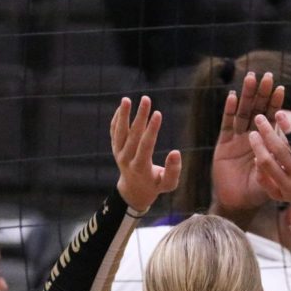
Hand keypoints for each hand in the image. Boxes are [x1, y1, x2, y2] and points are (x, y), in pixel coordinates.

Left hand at [111, 96, 181, 213]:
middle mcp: (126, 159)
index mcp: (140, 167)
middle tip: (146, 99)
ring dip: (123, 114)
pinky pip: (114, 131)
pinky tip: (123, 107)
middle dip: (140, 116)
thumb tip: (176, 152)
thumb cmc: (155, 185)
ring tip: (126, 99)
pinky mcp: (115, 148)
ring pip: (119, 131)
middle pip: (133, 134)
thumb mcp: (168, 184)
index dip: (152, 129)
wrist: (135, 191)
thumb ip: (173, 171)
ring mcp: (118, 153)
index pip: (146, 145)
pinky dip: (117, 119)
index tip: (158, 113)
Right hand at [211, 71, 284, 213]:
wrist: (237, 202)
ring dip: (247, 96)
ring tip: (251, 78)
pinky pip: (226, 124)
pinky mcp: (223, 144)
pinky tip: (232, 96)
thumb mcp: (275, 177)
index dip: (276, 104)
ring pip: (242, 112)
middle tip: (267, 76)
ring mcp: (236, 139)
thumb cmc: (257, 191)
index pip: (272, 119)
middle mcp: (251, 137)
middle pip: (257, 110)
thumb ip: (281, 163)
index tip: (282, 88)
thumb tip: (289, 150)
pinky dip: (229, 110)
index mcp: (265, 143)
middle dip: (262, 93)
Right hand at [249, 111, 290, 208]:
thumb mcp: (281, 194)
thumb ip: (265, 181)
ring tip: (279, 115)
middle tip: (259, 118)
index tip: (253, 133)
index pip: (267, 163)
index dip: (258, 147)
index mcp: (286, 186)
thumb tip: (255, 159)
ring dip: (287, 128)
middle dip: (267, 132)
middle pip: (280, 151)